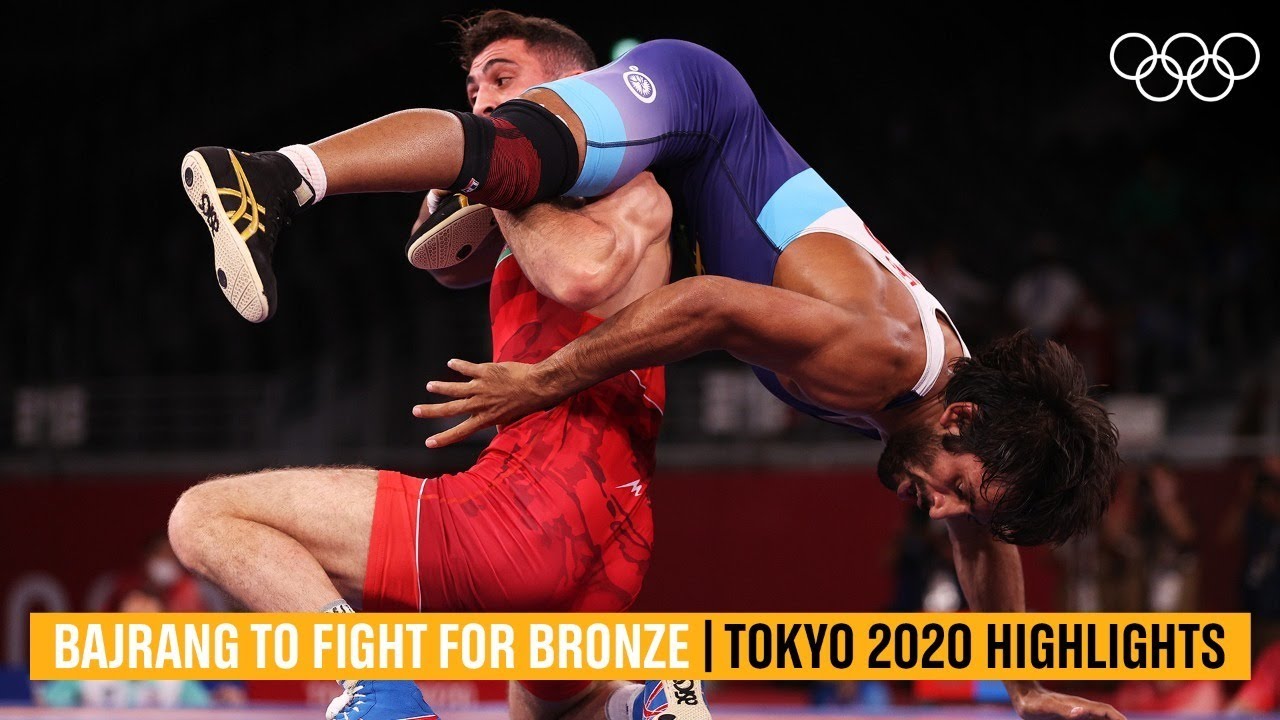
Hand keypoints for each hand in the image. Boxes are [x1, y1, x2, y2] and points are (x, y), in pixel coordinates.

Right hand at [412, 359, 560, 447]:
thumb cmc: (525, 405)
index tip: (429, 443)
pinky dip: (458, 365)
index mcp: (485, 418)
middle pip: (450, 410)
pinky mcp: (485, 372)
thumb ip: (498, 424)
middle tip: (416, 411)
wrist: (535, 386)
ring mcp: (480, 387)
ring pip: (454, 388)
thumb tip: (496, 432)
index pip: (460, 432)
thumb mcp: (510, 420)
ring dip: (440, 387)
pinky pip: (467, 368)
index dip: (443, 438)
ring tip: (429, 386)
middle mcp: (479, 404)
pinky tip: (451, 362)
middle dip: (431, 411)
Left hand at [1012, 687, 1125, 719]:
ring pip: (1098, 719)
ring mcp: (1076, 712)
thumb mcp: (1047, 707)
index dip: (1119, 718)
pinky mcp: (1069, 716)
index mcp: (1080, 706)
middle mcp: (1081, 709)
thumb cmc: (1033, 703)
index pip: (1106, 711)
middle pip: (1106, 716)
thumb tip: (1081, 712)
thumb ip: (1064, 710)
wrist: (1022, 697)